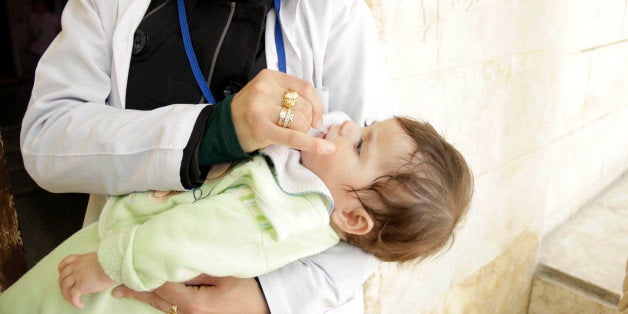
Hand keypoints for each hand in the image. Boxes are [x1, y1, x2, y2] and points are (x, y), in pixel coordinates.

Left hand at [58, 252, 114, 307]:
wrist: (112, 265)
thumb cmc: (109, 262)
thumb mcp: (98, 259)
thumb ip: (92, 264)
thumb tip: (95, 270)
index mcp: (80, 259)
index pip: (65, 264)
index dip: (61, 271)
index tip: (63, 275)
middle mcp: (76, 267)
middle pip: (62, 277)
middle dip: (63, 285)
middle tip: (68, 290)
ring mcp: (77, 276)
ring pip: (64, 287)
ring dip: (67, 295)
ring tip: (73, 300)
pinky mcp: (81, 285)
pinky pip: (73, 296)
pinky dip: (74, 302)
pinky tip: (80, 304)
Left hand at [112, 274, 268, 313]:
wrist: (266, 306)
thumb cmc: (249, 288)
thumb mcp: (223, 273)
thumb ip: (195, 268)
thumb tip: (171, 257)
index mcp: (193, 304)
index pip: (161, 285)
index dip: (144, 273)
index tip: (129, 264)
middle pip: (157, 299)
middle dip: (137, 289)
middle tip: (116, 285)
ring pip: (163, 306)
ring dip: (145, 295)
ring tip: (125, 290)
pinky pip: (173, 309)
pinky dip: (160, 300)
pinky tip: (152, 295)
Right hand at [231, 69, 335, 153]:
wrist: (224, 129)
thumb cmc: (251, 113)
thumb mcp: (267, 94)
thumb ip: (289, 94)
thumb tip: (318, 111)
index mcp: (269, 77)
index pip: (305, 88)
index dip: (317, 105)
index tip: (317, 118)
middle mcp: (264, 89)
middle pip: (304, 106)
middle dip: (307, 122)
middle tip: (296, 130)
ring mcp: (260, 108)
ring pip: (301, 121)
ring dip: (302, 132)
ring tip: (288, 134)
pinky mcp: (260, 128)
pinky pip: (294, 137)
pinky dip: (312, 145)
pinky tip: (326, 150)